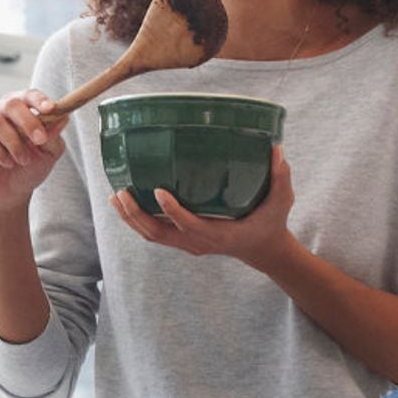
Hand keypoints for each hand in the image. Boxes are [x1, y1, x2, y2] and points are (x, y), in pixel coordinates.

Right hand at [0, 89, 68, 214]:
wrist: (9, 196)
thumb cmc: (28, 170)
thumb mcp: (48, 153)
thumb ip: (54, 135)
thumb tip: (63, 116)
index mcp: (17, 109)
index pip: (26, 95)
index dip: (38, 99)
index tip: (50, 109)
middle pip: (10, 103)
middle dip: (28, 122)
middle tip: (40, 140)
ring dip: (14, 143)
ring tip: (23, 160)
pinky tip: (7, 163)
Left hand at [109, 145, 296, 271]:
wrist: (263, 248)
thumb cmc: (270, 222)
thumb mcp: (281, 201)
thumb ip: (280, 178)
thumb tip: (276, 149)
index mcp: (219, 235)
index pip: (189, 225)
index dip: (173, 211)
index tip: (158, 190)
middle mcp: (198, 242)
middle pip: (159, 234)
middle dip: (137, 215)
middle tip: (122, 192)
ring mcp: (189, 244)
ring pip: (152, 235)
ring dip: (131, 218)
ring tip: (116, 196)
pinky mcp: (183, 240)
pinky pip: (155, 233)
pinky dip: (137, 220)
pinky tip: (125, 203)